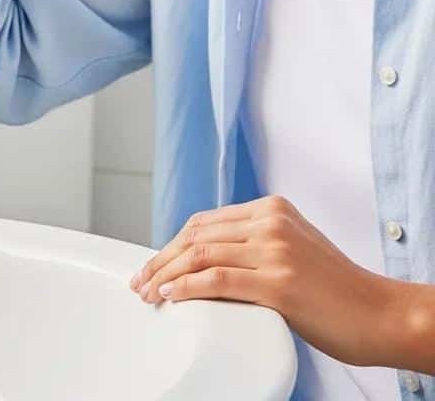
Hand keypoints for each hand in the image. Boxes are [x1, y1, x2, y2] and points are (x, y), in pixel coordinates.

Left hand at [129, 195, 400, 367]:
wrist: (382, 314)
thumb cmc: (336, 290)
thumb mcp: (293, 248)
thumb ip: (257, 242)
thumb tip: (206, 257)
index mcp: (272, 208)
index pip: (205, 221)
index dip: (172, 244)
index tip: (153, 264)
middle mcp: (271, 221)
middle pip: (197, 235)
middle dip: (162, 258)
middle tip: (140, 281)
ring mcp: (276, 250)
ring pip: (202, 255)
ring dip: (167, 275)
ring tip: (149, 292)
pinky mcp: (280, 283)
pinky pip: (220, 280)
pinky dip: (188, 287)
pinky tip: (171, 296)